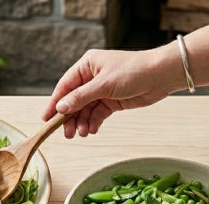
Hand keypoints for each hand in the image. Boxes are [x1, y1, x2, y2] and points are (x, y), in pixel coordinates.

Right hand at [42, 46, 181, 137]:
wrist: (162, 75)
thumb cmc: (134, 70)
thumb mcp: (104, 84)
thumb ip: (81, 97)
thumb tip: (61, 108)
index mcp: (87, 65)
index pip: (65, 86)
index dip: (55, 102)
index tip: (46, 118)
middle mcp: (92, 77)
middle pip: (74, 101)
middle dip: (70, 117)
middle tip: (67, 133)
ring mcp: (102, 90)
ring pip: (85, 110)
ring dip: (82, 122)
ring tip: (82, 133)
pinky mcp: (112, 101)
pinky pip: (97, 114)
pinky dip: (93, 122)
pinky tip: (92, 130)